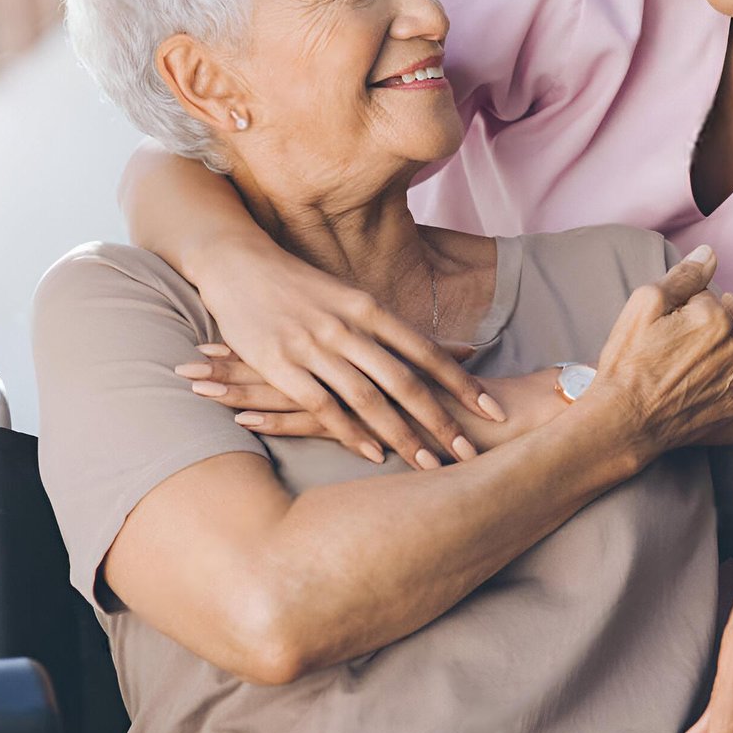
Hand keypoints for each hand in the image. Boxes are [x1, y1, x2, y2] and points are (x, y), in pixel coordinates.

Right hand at [177, 239, 502, 469]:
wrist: (240, 266)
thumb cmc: (304, 288)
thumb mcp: (358, 300)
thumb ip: (403, 331)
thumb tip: (462, 347)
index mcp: (370, 310)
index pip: (426, 352)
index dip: (461, 383)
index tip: (493, 411)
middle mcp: (348, 328)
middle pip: (404, 381)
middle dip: (440, 421)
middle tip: (469, 454)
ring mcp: (314, 347)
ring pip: (368, 399)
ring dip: (402, 436)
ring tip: (430, 466)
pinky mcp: (281, 365)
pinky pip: (323, 405)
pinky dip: (351, 432)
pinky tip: (373, 454)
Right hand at [591, 246, 732, 458]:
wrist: (626, 421)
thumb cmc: (628, 362)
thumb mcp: (643, 305)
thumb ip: (684, 276)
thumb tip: (710, 253)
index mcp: (712, 316)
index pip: (708, 294)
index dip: (686, 302)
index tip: (668, 319)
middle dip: (718, 310)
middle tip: (689, 322)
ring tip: (720, 330)